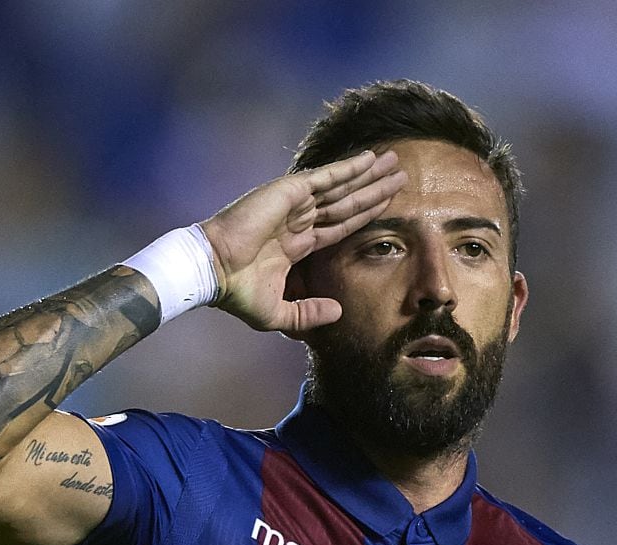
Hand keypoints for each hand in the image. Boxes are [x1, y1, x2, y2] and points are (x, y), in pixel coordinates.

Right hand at [200, 149, 406, 334]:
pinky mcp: (288, 191)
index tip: (389, 207)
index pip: (340, 227)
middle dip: (374, 189)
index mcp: (297, 244)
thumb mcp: (279, 312)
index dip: (365, 217)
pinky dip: (349, 168)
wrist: (213, 272)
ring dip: (369, 174)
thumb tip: (339, 313)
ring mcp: (294, 203)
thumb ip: (309, 313)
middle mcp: (299, 220)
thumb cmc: (237, 294)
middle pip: (347, 202)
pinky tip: (371, 159)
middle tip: (402, 176)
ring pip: (342, 187)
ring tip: (395, 162)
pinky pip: (326, 177)